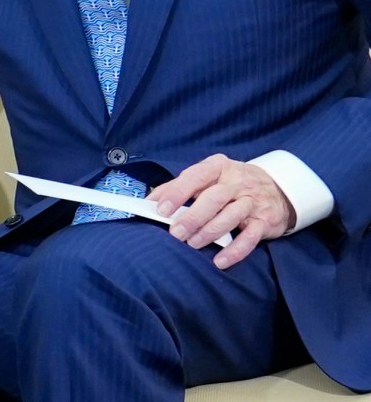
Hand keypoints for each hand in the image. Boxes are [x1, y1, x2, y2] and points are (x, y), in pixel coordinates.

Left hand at [148, 154, 294, 269]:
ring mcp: (252, 201)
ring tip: (192, 244)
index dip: (177, 193)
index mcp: (218, 167)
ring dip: (209, 233)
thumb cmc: (231, 183)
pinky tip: (220, 261)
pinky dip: (234, 251)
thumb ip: (179, 186)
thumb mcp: (208, 176)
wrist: (278, 189)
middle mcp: (236, 182)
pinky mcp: (265, 221)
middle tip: (175, 232)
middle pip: (213, 198)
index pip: (195, 177)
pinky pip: (250, 238)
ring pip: (230, 217)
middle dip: (192, 217)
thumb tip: (150, 200)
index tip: (161, 209)